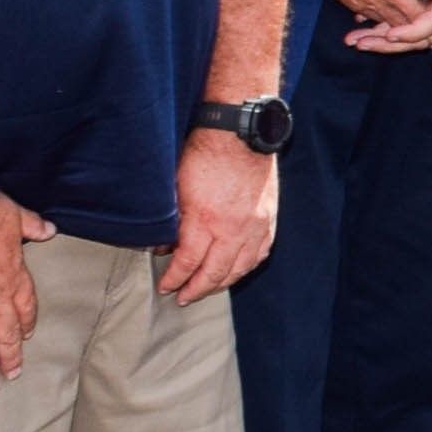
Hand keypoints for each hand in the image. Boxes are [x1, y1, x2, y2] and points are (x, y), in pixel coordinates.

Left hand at [163, 127, 280, 301]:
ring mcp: (254, 225)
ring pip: (240, 268)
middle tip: (183, 297)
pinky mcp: (268, 219)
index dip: (174, 279)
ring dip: (221, 283)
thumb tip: (162, 247)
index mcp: (205, 219)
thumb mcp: (176, 188)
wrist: (239, 134)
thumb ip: (171, 222)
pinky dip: (246, 267)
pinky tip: (235, 270)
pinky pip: (259, 253)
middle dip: (196, 289)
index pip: (188, 262)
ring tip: (207, 288)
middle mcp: (232, 228)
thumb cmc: (205, 154)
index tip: (166, 286)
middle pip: (214, 273)